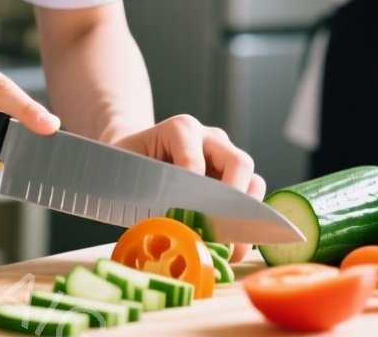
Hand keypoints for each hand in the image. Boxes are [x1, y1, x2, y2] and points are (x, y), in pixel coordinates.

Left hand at [105, 116, 265, 262]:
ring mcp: (226, 159)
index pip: (195, 159)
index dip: (193, 191)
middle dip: (231, 202)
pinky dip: (244, 227)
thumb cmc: (128, 162)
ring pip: (253, 182)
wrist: (134, 158)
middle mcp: (211, 140)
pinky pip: (251, 201)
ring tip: (228, 248)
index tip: (185, 215)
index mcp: (181, 129)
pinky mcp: (234, 180)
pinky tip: (229, 249)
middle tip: (218, 232)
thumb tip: (166, 225)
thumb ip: (140, 189)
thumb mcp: (124, 168)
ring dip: (244, 218)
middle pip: (239, 163)